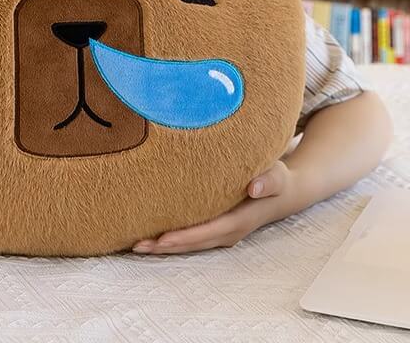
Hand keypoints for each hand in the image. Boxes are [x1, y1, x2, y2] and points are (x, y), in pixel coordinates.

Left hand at [131, 161, 295, 254]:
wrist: (285, 193)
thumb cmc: (276, 180)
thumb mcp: (277, 175)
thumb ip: (269, 180)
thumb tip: (255, 188)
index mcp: (239, 221)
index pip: (206, 232)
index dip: (183, 237)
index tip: (161, 238)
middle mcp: (229, 232)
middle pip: (192, 244)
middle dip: (165, 246)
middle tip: (136, 245)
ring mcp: (222, 233)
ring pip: (190, 244)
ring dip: (164, 247)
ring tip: (136, 245)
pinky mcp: (216, 228)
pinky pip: (192, 238)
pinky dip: (172, 240)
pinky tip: (152, 237)